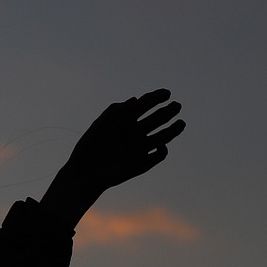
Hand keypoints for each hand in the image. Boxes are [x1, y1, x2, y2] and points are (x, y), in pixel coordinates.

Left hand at [58, 89, 184, 196]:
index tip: (167, 93)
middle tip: (176, 106)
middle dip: (169, 111)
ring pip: (164, 136)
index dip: (157, 97)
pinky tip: (159, 145)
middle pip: (158, 118)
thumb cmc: (89, 147)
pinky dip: (163, 149)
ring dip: (174, 129)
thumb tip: (135, 100)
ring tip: (181, 123)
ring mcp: (142, 147)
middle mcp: (137, 132)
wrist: (86, 172)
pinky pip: (160, 155)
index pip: (146, 104)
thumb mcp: (100, 125)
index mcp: (127, 120)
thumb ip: (116, 111)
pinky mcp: (144, 163)